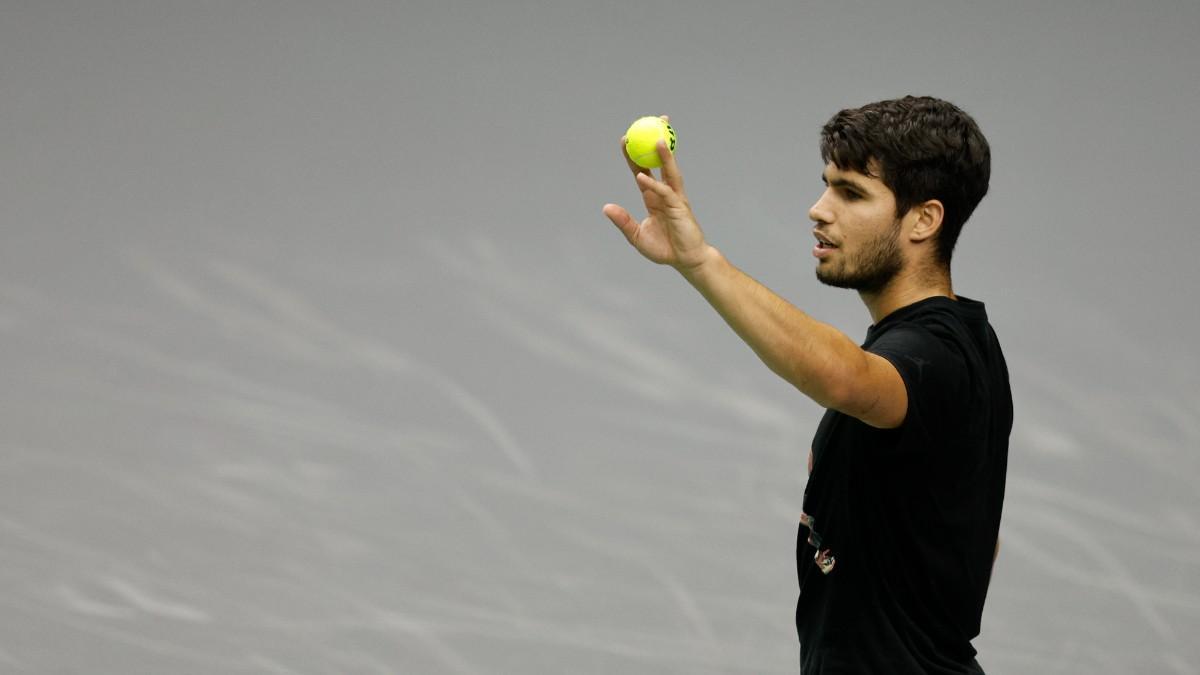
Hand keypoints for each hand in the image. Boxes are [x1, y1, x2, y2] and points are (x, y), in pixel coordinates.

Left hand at [602, 116, 713, 272]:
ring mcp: (675, 199)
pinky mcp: (680, 208)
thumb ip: (623, 221)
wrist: (685, 261)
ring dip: (664, 155)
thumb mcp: (637, 236)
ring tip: (658, 139)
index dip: (634, 155)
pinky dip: (653, 185)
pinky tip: (641, 178)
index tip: (625, 139)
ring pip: (669, 172)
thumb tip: (606, 207)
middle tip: (652, 122)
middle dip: (657, 142)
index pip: (643, 170)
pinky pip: (665, 193)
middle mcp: (665, 193)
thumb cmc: (665, 249)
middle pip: (661, 163)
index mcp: (653, 198)